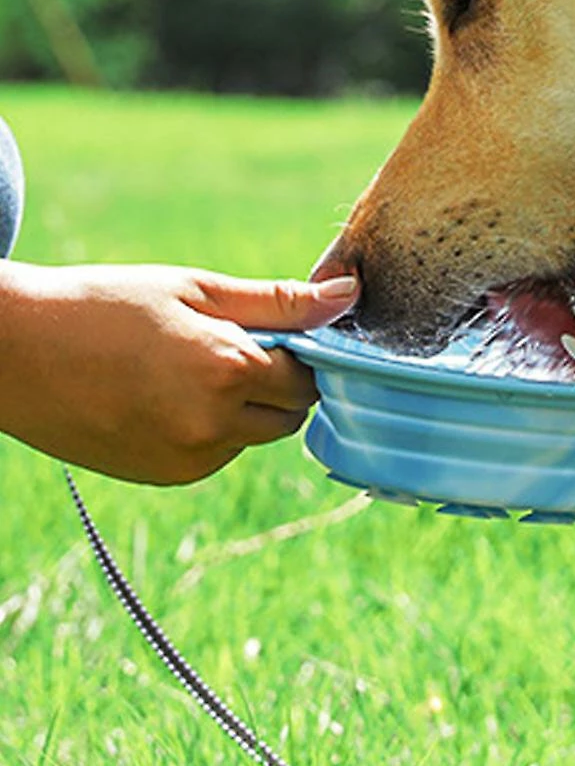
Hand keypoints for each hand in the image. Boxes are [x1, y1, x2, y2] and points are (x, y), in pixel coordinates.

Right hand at [0, 262, 359, 484]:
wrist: (13, 353)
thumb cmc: (107, 305)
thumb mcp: (197, 289)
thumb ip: (279, 301)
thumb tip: (350, 296)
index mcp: (228, 372)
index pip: (310, 376)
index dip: (301, 351)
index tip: (278, 329)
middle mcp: (213, 427)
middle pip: (290, 414)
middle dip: (279, 382)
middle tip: (234, 344)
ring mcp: (187, 459)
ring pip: (254, 436)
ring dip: (246, 407)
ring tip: (188, 367)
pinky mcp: (163, 476)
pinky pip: (217, 453)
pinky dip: (212, 429)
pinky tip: (167, 395)